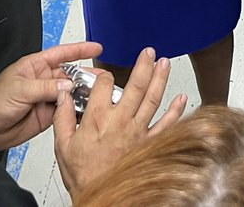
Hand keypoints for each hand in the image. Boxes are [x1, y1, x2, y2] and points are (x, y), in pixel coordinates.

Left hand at [0, 41, 101, 151]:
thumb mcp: (20, 90)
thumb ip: (45, 87)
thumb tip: (67, 85)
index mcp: (35, 66)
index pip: (62, 54)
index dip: (80, 50)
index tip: (96, 47)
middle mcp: (43, 81)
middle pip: (71, 75)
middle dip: (86, 77)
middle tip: (102, 80)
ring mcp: (46, 98)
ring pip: (71, 94)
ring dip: (82, 95)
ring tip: (96, 97)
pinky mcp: (47, 115)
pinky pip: (66, 111)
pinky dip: (76, 112)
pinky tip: (83, 112)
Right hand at [53, 47, 187, 195]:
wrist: (100, 197)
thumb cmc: (84, 175)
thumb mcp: (63, 145)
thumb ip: (62, 117)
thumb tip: (63, 96)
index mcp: (98, 118)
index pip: (103, 84)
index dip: (102, 75)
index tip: (102, 74)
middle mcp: (120, 121)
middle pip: (136, 85)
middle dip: (144, 65)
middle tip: (149, 52)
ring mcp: (137, 132)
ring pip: (153, 99)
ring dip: (160, 78)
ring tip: (165, 63)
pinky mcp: (148, 144)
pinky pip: (166, 124)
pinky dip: (176, 111)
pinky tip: (181, 98)